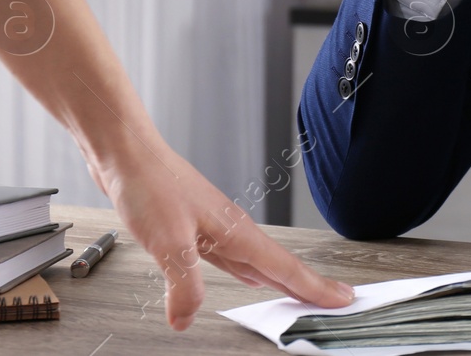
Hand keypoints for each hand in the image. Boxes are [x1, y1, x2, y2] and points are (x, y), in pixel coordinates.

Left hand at [87, 136, 353, 329]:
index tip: (343, 298)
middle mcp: (232, 229)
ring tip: (298, 296)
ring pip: (257, 262)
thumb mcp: (168, 242)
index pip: (285, 267)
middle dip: (308, 285)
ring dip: (280, 280)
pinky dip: (247, 272)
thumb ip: (184, 283)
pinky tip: (246, 276)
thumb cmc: (150, 184)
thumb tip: (187, 318)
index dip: (315, 287)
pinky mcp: (195, 228)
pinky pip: (233, 258)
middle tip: (334, 300)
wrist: (127, 153)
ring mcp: (215, 227)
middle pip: (279, 265)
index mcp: (236, 232)